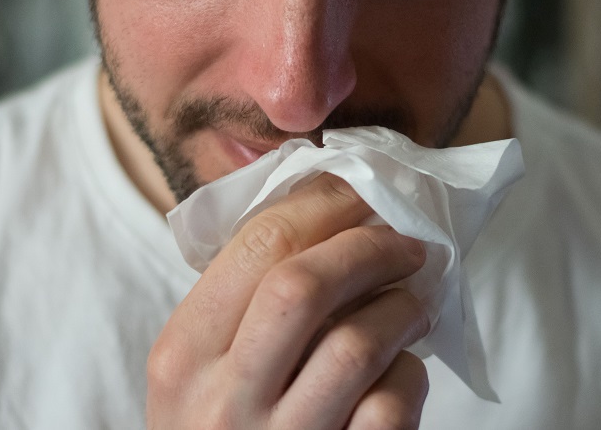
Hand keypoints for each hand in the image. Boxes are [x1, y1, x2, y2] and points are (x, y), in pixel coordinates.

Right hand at [147, 173, 431, 428]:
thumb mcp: (201, 373)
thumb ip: (242, 304)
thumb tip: (330, 209)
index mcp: (182, 355)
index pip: (257, 245)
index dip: (324, 204)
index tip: (363, 192)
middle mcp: (221, 400)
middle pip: (304, 284)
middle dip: (368, 246)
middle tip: (407, 241)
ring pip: (357, 343)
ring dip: (403, 307)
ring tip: (418, 298)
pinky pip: (389, 406)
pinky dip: (409, 377)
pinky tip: (403, 371)